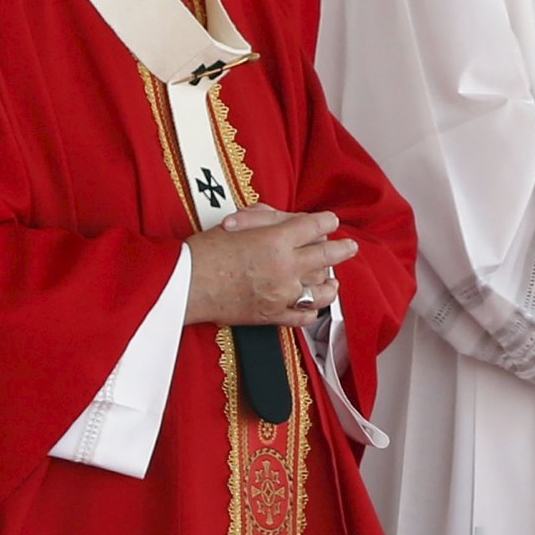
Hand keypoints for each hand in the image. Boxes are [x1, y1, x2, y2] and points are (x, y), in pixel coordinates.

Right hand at [184, 205, 356, 328]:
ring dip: (331, 282)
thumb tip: (284, 219)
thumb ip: (265, 218)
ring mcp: (282, 294)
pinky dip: (313, 310)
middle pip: (328, 256)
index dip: (327, 222)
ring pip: (322, 289)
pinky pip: (304, 316)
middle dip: (343, 249)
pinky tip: (314, 305)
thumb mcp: (235, 222)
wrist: (185, 285)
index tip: (330, 223)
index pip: (317, 227)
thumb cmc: (203, 252)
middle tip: (349, 247)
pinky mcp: (273, 315)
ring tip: (334, 280)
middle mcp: (286, 267)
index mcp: (277, 240)